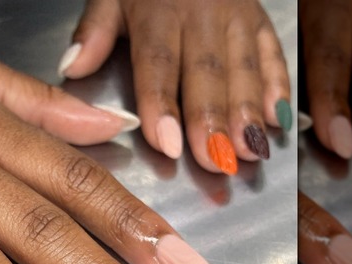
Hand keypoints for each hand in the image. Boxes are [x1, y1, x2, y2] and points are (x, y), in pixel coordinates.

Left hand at [59, 0, 291, 173]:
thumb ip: (94, 30)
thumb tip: (72, 68)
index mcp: (158, 10)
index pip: (158, 63)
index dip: (162, 105)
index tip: (166, 144)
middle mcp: (201, 13)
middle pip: (206, 73)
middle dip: (212, 121)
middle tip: (215, 161)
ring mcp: (236, 16)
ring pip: (243, 68)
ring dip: (248, 112)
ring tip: (250, 151)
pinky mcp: (260, 19)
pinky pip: (273, 53)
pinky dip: (278, 87)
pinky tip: (278, 121)